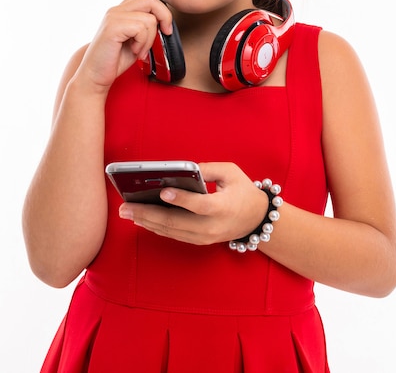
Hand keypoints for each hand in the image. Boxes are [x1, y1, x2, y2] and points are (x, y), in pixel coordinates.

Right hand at [74, 0, 171, 92]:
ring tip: (139, 50)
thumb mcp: (135, 42)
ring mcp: (114, 16)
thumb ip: (145, 29)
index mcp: (122, 13)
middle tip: (166, 33)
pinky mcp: (113, 25)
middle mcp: (117, 10)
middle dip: (166, 18)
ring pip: (150, 18)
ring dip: (150, 39)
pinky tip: (134, 50)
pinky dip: (143, 42)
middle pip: (152, 1)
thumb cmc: (114, 61)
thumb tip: (159, 21)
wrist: (95, 76)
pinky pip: (143, 27)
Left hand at [119, 162, 268, 244]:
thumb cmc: (242, 191)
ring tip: (126, 212)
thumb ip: (208, 169)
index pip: (200, 205)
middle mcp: (212, 227)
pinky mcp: (198, 241)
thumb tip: (183, 168)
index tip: (162, 191)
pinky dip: (155, 227)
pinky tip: (141, 218)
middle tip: (126, 206)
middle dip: (148, 214)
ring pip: (171, 231)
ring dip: (146, 222)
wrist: (255, 219)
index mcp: (223, 207)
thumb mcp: (231, 172)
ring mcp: (204, 237)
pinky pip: (173, 235)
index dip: (181, 199)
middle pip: (177, 222)